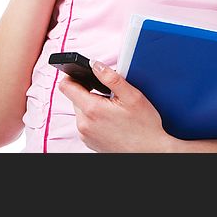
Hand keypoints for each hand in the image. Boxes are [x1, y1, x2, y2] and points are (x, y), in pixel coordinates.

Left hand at [57, 60, 174, 152]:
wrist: (151, 152)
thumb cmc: (144, 127)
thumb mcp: (132, 96)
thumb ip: (110, 77)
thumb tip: (95, 64)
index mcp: (91, 109)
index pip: (65, 86)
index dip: (72, 76)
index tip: (83, 76)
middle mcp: (83, 124)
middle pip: (74, 98)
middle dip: (88, 92)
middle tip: (108, 96)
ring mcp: (85, 135)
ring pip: (80, 110)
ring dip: (91, 105)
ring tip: (112, 109)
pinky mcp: (89, 142)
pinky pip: (85, 123)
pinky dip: (94, 118)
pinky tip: (110, 120)